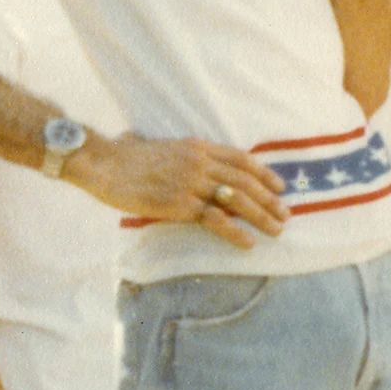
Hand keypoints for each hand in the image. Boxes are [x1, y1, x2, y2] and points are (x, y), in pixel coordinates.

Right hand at [70, 132, 286, 247]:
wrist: (103, 163)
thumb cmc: (125, 156)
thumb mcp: (162, 146)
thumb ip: (180, 153)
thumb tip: (187, 156)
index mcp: (198, 147)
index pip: (242, 159)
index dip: (264, 174)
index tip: (280, 186)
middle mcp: (201, 163)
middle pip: (246, 181)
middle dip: (270, 199)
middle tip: (286, 214)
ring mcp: (192, 183)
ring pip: (237, 200)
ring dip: (261, 216)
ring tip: (277, 230)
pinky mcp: (180, 204)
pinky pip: (215, 219)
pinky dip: (235, 232)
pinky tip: (248, 243)